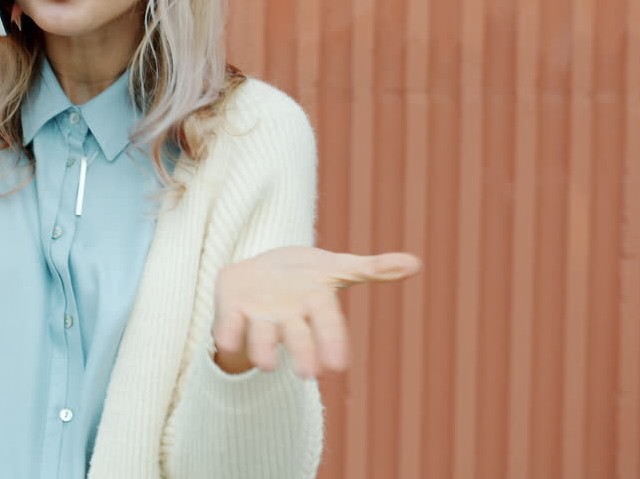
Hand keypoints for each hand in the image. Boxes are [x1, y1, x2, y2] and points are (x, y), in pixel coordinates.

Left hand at [211, 247, 421, 378]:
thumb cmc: (305, 275)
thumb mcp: (336, 267)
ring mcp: (260, 316)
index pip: (328, 326)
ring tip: (268, 365)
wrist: (261, 271)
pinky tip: (224, 341)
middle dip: (303, 354)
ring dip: (264, 349)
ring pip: (262, 337)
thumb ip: (371, 269)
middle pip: (297, 338)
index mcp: (315, 306)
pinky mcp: (232, 309)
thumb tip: (415, 263)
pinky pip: (229, 324)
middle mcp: (288, 319)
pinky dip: (227, 332)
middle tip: (308, 376)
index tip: (338, 365)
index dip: (332, 344)